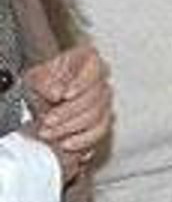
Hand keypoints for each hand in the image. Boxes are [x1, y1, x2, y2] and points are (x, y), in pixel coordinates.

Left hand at [24, 44, 111, 182]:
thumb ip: (45, 81)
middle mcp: (101, 78)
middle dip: (69, 111)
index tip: (64, 95)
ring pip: (97, 115)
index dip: (81, 84)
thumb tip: (57, 92)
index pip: (94, 69)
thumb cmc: (43, 83)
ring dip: (71, 127)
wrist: (43, 98)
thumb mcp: (36, 76)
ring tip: (50, 132)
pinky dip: (83, 139)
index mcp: (89, 60)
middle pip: (95, 96)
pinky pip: (100, 130)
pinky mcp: (104, 119)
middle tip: (48, 119)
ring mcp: (105, 100)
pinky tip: (67, 142)